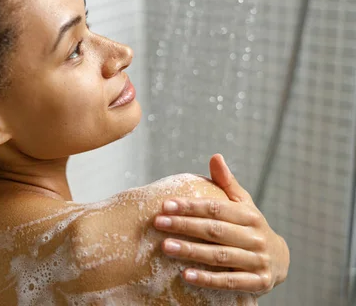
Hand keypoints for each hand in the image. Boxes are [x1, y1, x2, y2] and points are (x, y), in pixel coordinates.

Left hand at [153, 154, 289, 294]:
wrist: (280, 261)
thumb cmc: (250, 227)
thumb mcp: (243, 204)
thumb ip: (227, 183)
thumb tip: (215, 156)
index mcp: (249, 216)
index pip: (216, 208)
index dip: (190, 206)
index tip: (166, 204)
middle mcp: (255, 237)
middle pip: (215, 231)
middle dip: (185, 226)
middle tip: (158, 223)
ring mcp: (258, 261)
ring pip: (220, 256)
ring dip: (191, 251)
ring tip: (165, 246)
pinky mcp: (258, 283)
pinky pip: (230, 282)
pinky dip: (208, 279)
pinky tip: (185, 275)